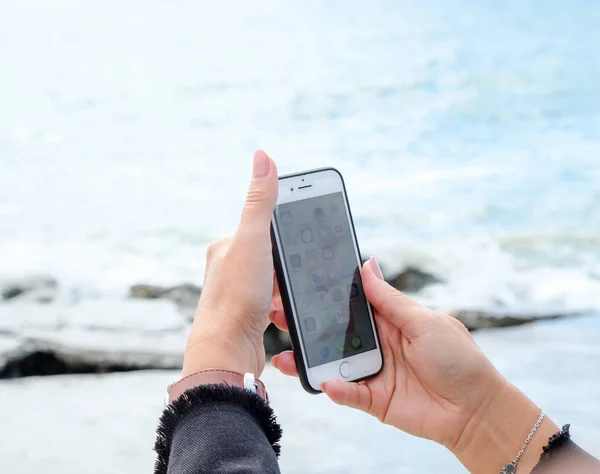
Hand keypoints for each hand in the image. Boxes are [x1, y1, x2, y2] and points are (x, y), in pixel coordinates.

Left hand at [182, 150, 277, 377]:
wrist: (227, 352)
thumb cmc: (236, 296)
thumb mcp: (253, 240)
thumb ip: (260, 201)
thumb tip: (263, 157)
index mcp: (225, 247)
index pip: (260, 227)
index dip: (284, 235)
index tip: (302, 240)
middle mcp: (226, 269)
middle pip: (270, 256)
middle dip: (287, 265)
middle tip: (298, 272)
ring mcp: (236, 295)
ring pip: (274, 282)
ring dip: (286, 288)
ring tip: (288, 295)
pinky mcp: (247, 318)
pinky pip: (273, 305)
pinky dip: (283, 307)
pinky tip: (283, 314)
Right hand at [271, 257, 557, 472]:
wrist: (476, 410)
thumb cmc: (458, 359)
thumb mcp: (424, 321)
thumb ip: (390, 299)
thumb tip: (367, 265)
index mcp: (388, 319)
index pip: (349, 302)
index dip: (326, 294)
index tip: (299, 283)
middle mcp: (375, 343)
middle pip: (332, 331)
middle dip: (305, 324)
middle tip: (279, 314)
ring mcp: (371, 371)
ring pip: (332, 362)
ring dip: (308, 359)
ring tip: (285, 355)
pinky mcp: (372, 399)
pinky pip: (348, 393)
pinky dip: (336, 389)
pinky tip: (325, 383)